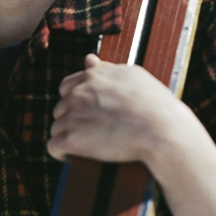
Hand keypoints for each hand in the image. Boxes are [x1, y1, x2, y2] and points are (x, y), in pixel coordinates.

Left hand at [47, 54, 184, 164]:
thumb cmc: (155, 105)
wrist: (162, 130)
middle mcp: (79, 93)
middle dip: (71, 119)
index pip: (67, 87)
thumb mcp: (133, 76)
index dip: (75, 101)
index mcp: (92, 76)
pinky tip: (69, 156)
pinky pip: (53, 147)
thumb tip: (88, 59)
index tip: (87, 113)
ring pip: (57, 127)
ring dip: (67, 136)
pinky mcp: (72, 140)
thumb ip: (106, 67)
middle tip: (91, 132)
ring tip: (85, 146)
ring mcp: (74, 116)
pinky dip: (59, 152)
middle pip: (61, 108)